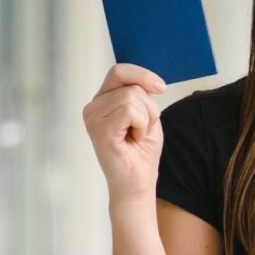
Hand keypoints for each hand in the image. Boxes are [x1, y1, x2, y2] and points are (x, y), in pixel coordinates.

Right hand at [82, 63, 166, 202]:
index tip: (161, 88)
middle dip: (149, 108)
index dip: (143, 75)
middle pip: (131, 86)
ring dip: (146, 119)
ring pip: (132, 97)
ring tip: (136, 136)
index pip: (119, 71)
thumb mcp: (147, 115)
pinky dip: (142, 126)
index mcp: (102, 100)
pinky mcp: (99, 130)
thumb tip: (148, 81)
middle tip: (141, 130)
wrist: (138, 183)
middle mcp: (93, 107)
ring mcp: (93, 118)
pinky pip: (130, 111)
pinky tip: (133, 140)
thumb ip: (141, 94)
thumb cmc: (141, 152)